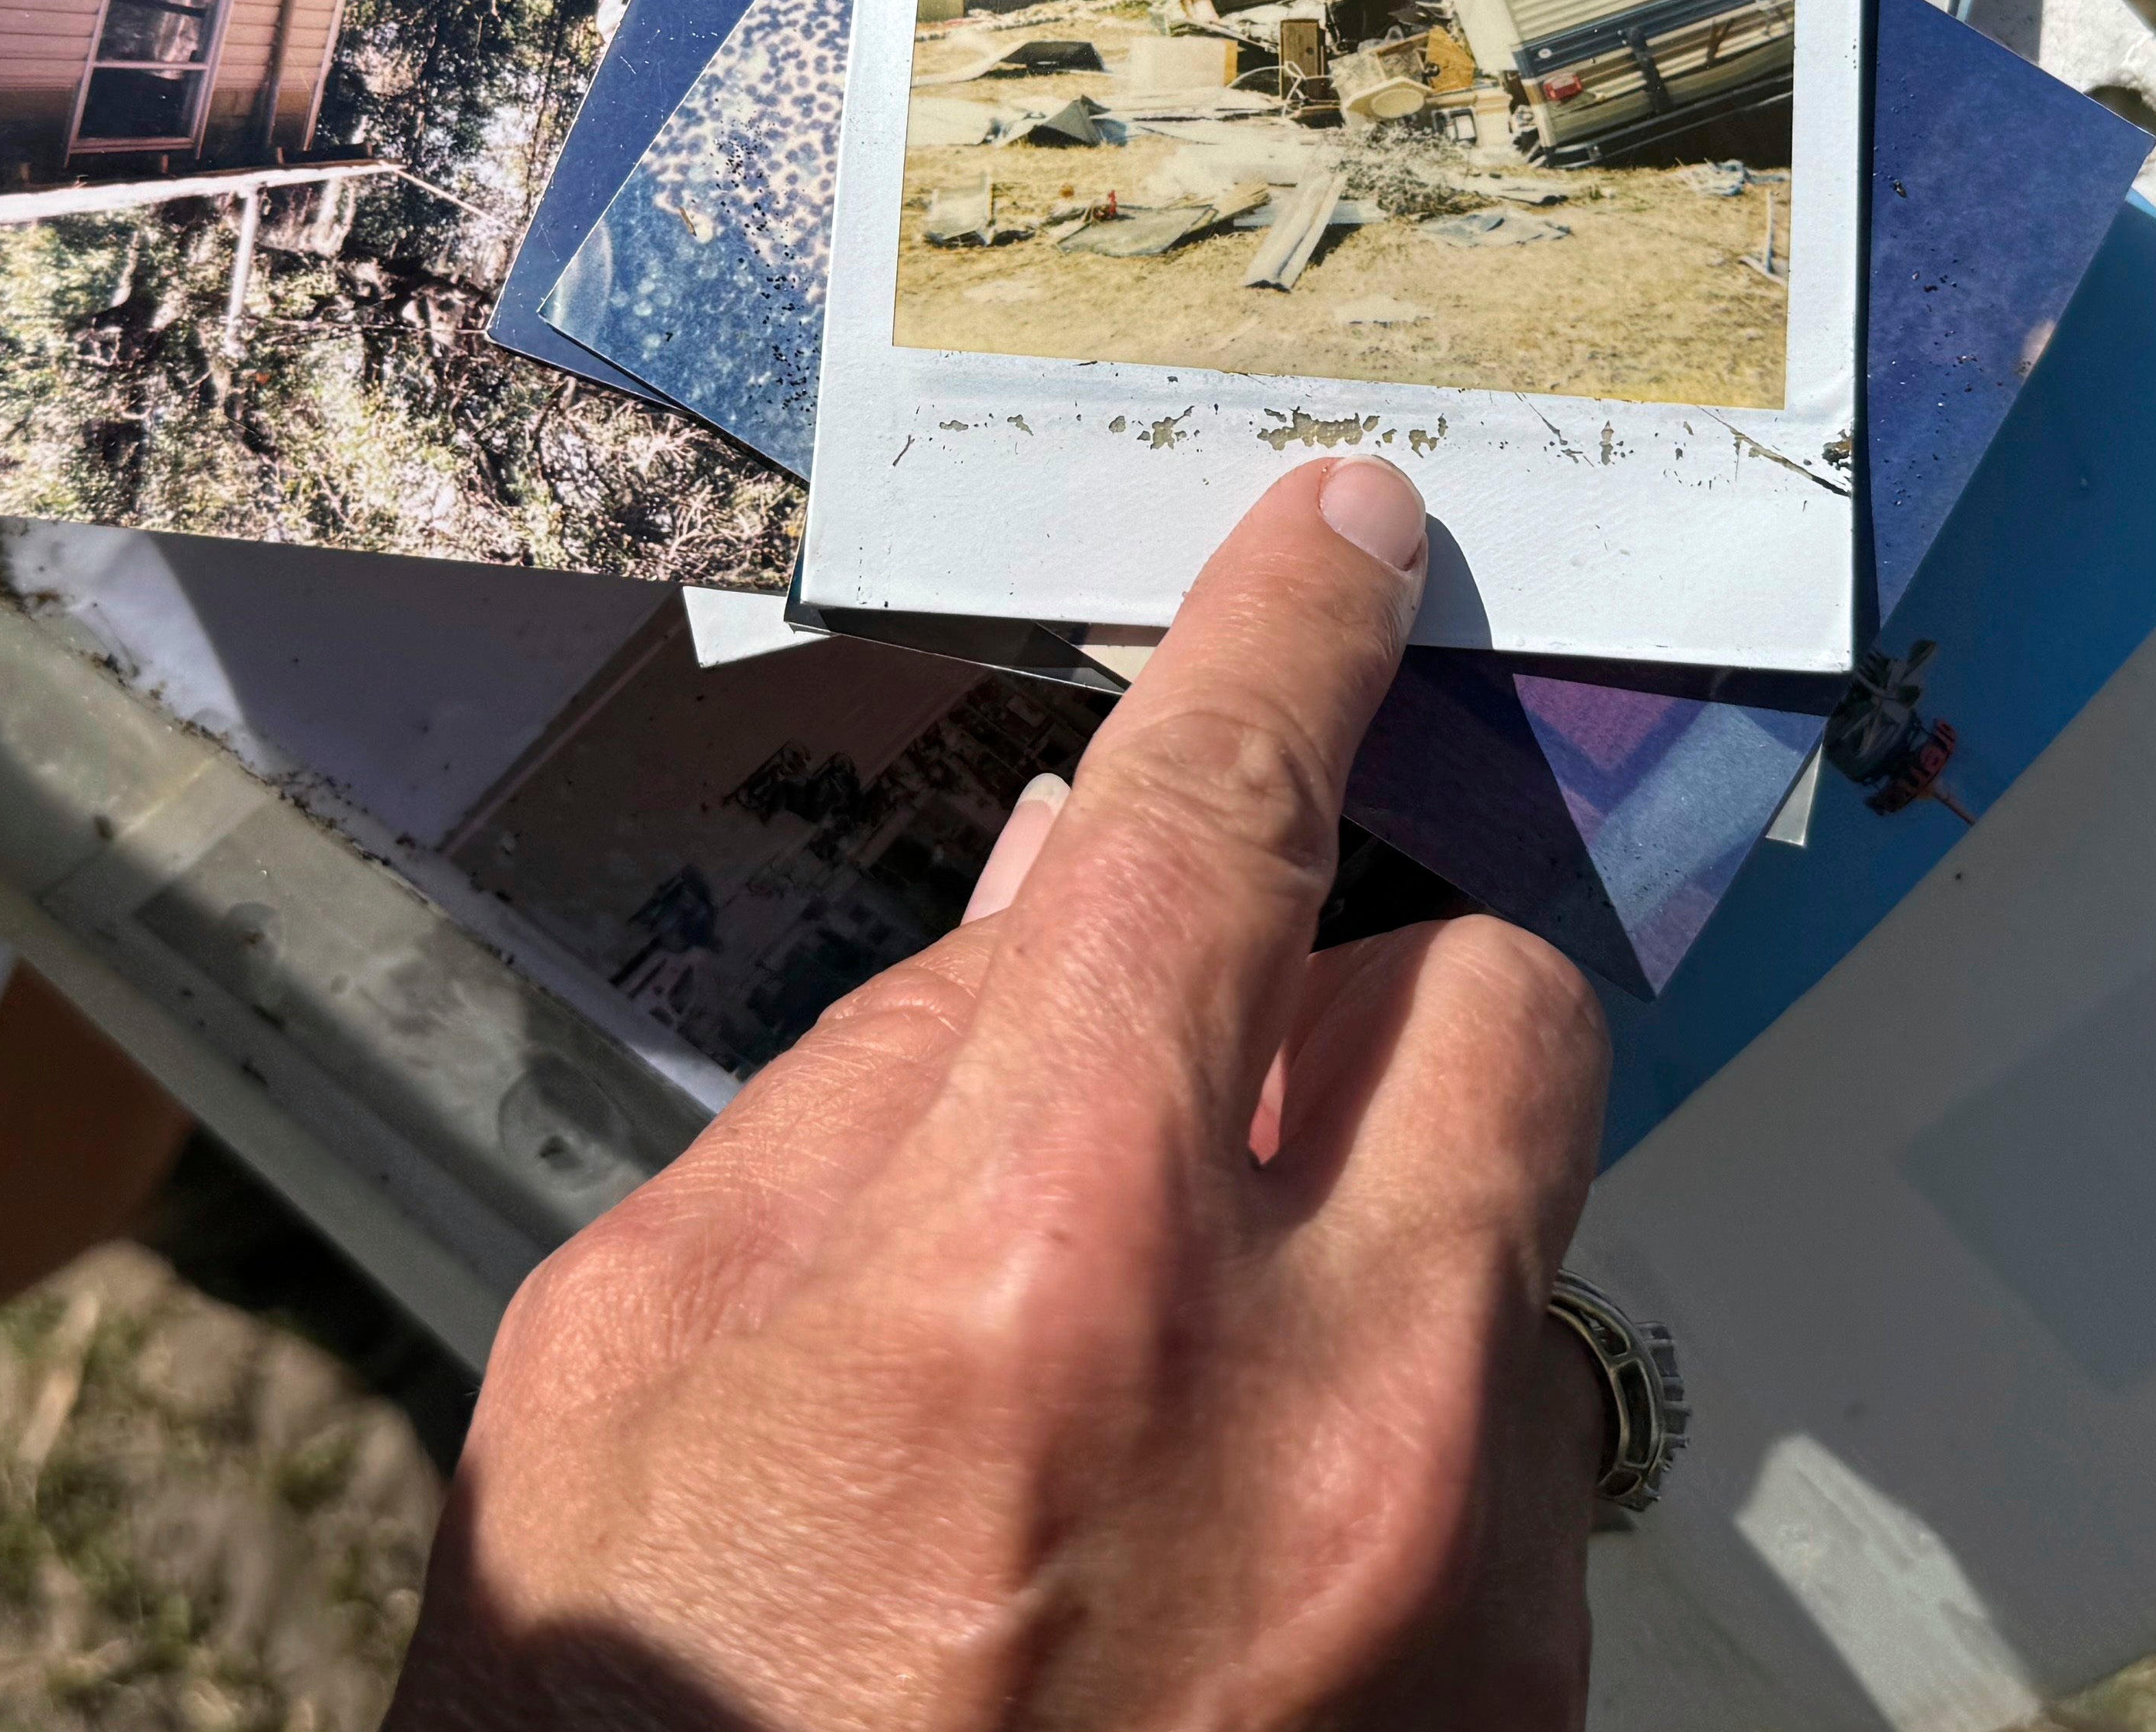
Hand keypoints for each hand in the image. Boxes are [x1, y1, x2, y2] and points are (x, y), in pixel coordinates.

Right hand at [396, 458, 1613, 1730]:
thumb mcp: (625, 1365)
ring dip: (1388, 1217)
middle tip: (1245, 1036)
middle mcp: (1323, 1396)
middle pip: (1497, 995)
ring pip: (1529, 1228)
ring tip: (1188, 1368)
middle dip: (1382, 966)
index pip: (1222, 823)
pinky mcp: (1527, 1713)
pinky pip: (1521, 1453)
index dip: (1287, 639)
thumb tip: (1056, 891)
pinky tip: (1235, 1534)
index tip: (1352, 541)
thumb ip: (859, 1090)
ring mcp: (1463, 1578)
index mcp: (1042, 1257)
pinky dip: (1404, 1422)